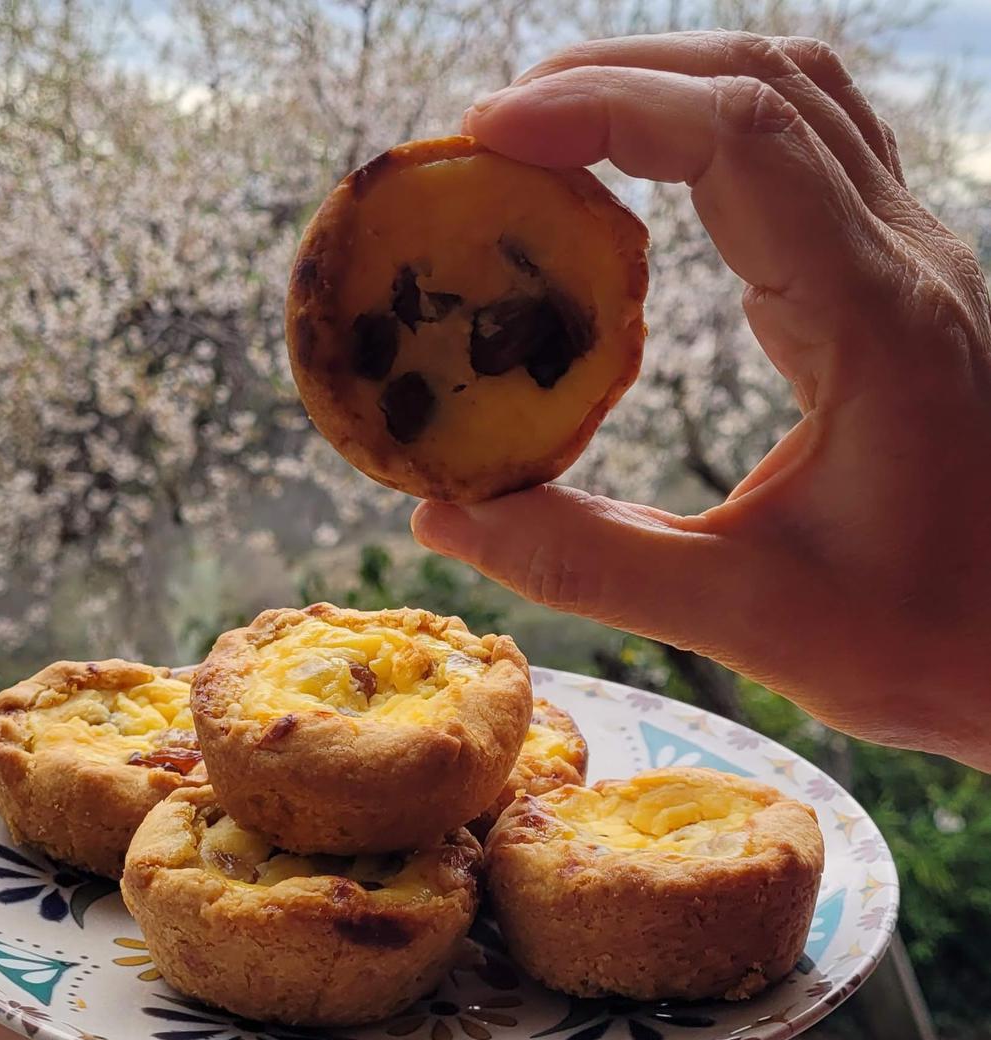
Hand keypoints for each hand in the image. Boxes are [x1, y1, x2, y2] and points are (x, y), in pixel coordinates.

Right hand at [412, 32, 990, 770]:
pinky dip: (710, 132)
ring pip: (794, 96)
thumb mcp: (747, 621)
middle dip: (613, 80)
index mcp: (878, 323)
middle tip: (489, 137)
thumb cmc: (919, 640)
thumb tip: (440, 517)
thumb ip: (589, 564)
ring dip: (666, 87)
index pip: (740, 139)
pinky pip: (807, 149)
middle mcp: (910, 260)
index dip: (602, 109)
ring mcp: (914, 259)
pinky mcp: (897, 281)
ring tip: (549, 135)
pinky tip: (643, 180)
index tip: (484, 139)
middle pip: (763, 80)